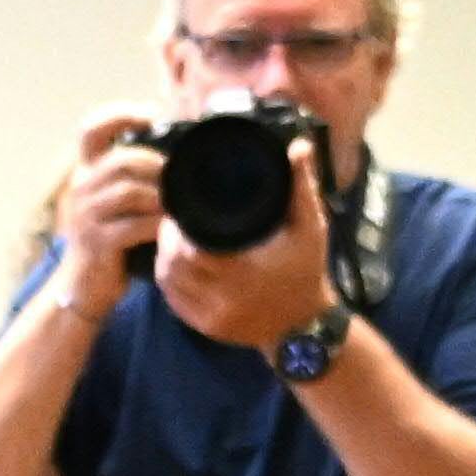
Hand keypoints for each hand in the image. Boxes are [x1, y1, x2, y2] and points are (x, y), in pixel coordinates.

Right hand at [48, 107, 165, 310]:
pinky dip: (157, 225)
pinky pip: (133, 226)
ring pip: (128, 191)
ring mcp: (86, 216)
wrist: (83, 286)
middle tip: (181, 174)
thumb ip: (132, 176)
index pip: (91, 128)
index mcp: (86, 171)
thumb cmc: (108, 239)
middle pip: (122, 160)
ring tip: (180, 203)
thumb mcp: (113, 201)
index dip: (121, 114)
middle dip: (157, 164)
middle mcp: (82, 187)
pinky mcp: (97, 242)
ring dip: (161, 196)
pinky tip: (170, 228)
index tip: (153, 115)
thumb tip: (174, 151)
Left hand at [154, 128, 337, 357]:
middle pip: (174, 266)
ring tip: (170, 239)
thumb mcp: (311, 226)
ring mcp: (214, 318)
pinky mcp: (209, 329)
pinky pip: (175, 304)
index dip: (178, 229)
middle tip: (171, 221)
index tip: (179, 211)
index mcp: (245, 271)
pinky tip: (173, 265)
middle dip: (167, 241)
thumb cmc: (308, 269)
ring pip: (169, 285)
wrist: (306, 323)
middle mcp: (225, 299)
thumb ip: (301, 186)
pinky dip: (170, 282)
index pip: (191, 248)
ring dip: (164, 259)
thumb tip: (297, 146)